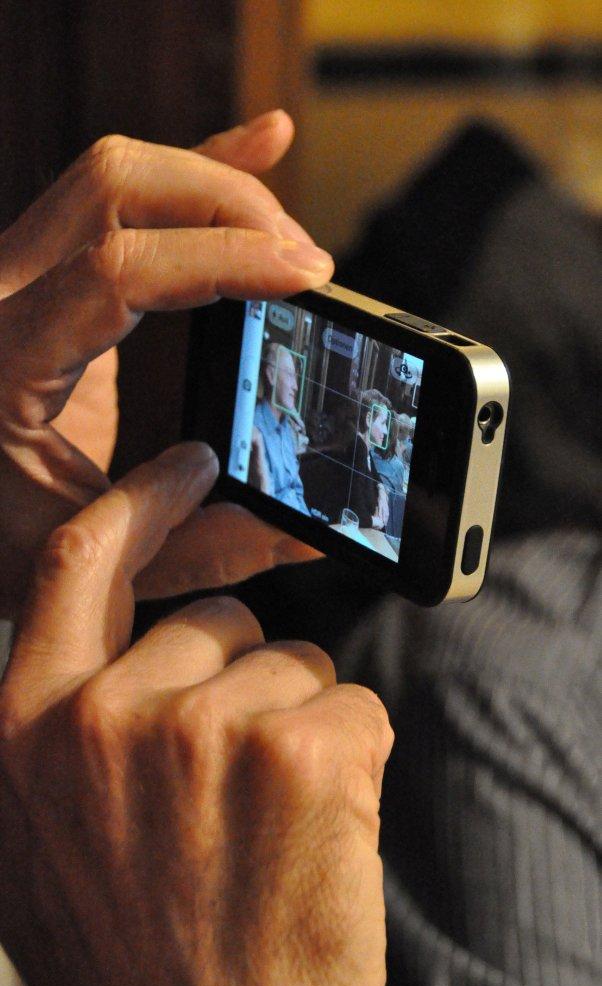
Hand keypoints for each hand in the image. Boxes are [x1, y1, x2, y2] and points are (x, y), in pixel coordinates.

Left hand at [0, 110, 332, 617]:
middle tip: (304, 262)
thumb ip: (192, 547)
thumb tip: (299, 534)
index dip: (224, 259)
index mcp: (3, 363)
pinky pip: (114, 196)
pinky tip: (255, 147)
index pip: (119, 270)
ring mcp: (13, 270)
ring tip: (287, 241)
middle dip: (231, 204)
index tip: (304, 275)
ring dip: (216, 188)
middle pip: (120, 185)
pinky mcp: (40, 270)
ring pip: (117, 175)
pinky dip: (191, 171)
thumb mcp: (85, 552)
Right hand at [0, 444, 392, 985]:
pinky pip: (355, 707)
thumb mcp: (41, 836)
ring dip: (294, 728)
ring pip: (294, 664)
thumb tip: (108, 649)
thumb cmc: (135, 953)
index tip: (187, 465)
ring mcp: (203, 731)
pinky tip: (314, 837)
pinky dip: (351, 760)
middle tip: (229, 789)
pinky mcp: (302, 753)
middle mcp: (103, 717)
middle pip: (216, 623)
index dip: (139, 504)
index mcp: (28, 728)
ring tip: (263, 827)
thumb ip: (60, 729)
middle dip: (240, 684)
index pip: (81, 564)